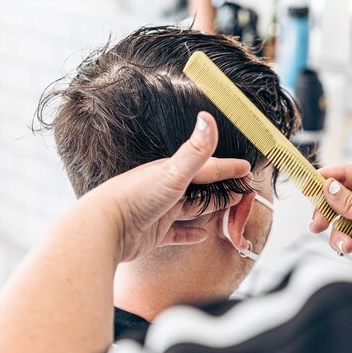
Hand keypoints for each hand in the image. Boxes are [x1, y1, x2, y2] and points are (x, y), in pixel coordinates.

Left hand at [87, 111, 249, 262]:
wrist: (104, 228)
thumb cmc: (136, 197)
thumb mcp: (172, 172)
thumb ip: (195, 150)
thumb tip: (207, 117)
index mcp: (172, 172)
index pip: (208, 168)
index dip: (229, 168)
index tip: (247, 168)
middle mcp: (166, 190)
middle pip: (201, 189)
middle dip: (222, 189)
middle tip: (242, 191)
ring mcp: (160, 212)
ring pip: (191, 210)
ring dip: (210, 209)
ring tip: (227, 209)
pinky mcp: (153, 234)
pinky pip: (176, 233)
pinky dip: (190, 233)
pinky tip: (201, 235)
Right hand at [310, 164, 351, 257]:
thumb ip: (351, 201)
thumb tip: (329, 187)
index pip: (351, 175)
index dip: (330, 177)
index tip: (311, 182)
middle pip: (339, 199)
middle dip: (327, 210)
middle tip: (318, 220)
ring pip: (339, 221)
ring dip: (337, 232)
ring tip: (344, 242)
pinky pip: (344, 238)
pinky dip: (343, 243)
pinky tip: (349, 248)